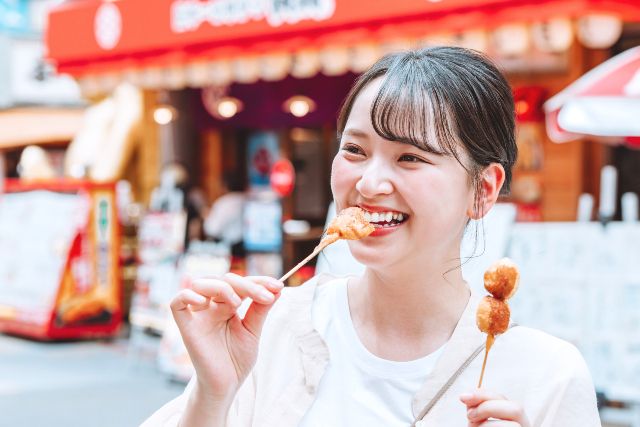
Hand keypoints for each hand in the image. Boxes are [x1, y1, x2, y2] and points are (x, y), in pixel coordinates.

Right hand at [170, 273, 283, 402]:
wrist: (226, 385)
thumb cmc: (237, 360)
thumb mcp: (253, 331)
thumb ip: (260, 309)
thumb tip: (277, 288)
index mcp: (228, 306)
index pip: (240, 283)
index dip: (259, 281)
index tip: (278, 286)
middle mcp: (212, 306)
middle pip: (223, 280)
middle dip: (247, 285)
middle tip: (266, 297)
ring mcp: (198, 315)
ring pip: (201, 284)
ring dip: (222, 287)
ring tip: (238, 303)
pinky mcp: (186, 326)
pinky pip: (177, 302)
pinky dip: (188, 295)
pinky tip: (204, 302)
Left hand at [460, 389, 530, 426]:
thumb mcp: (479, 422)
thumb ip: (477, 410)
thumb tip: (467, 398)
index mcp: (513, 417)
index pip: (502, 398)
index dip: (483, 394)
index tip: (463, 397)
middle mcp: (523, 426)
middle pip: (516, 408)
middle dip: (488, 407)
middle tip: (470, 416)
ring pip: (513, 425)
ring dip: (487, 425)